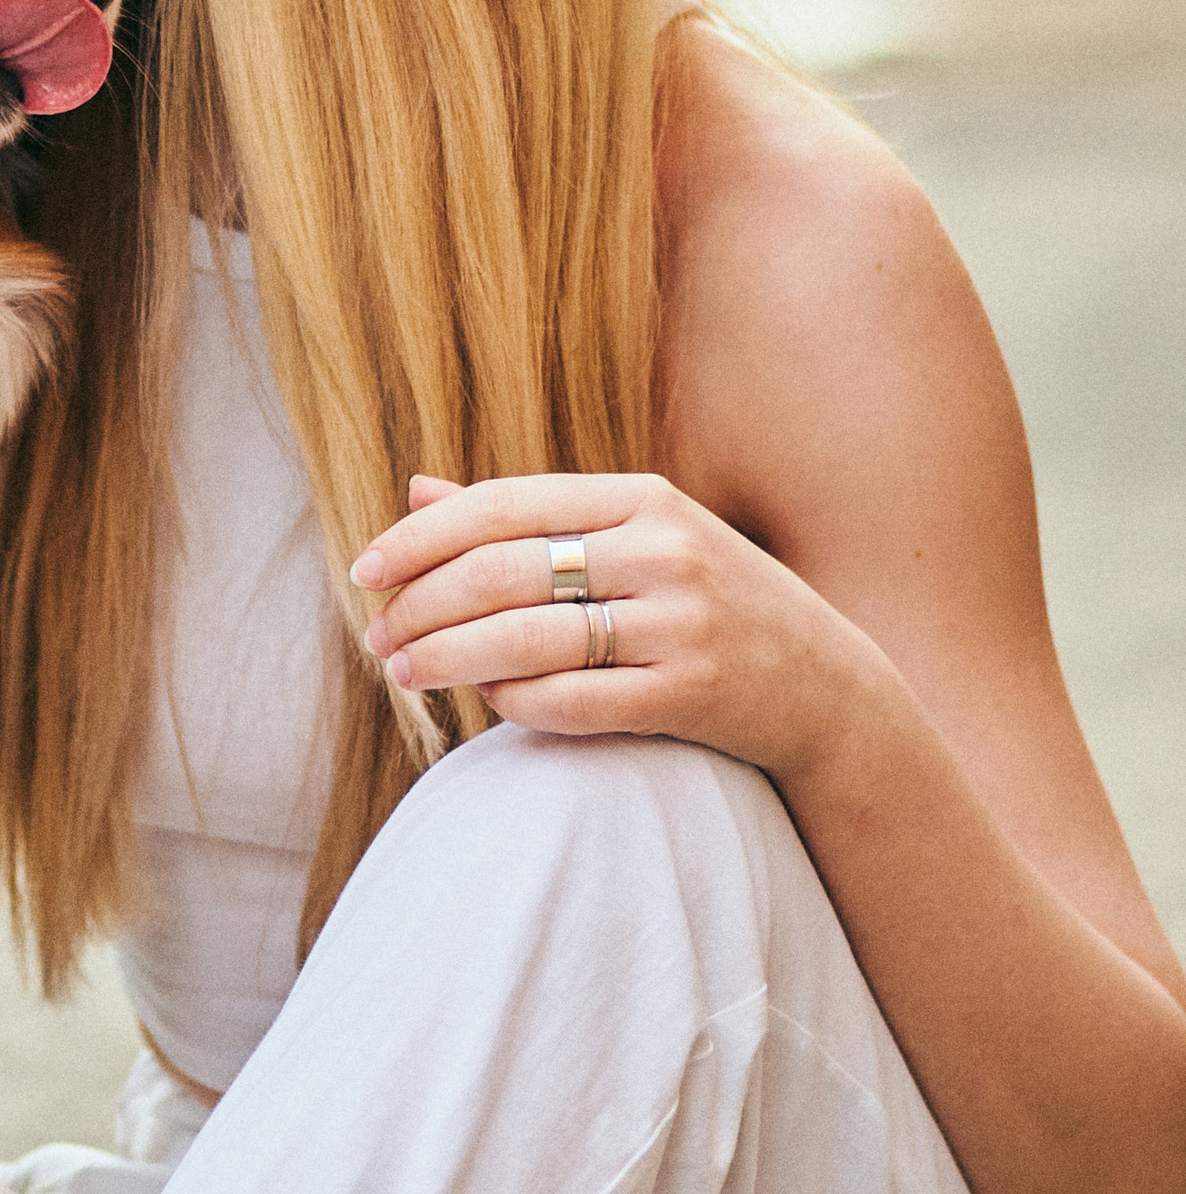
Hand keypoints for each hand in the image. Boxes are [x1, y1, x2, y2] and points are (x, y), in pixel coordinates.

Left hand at [351, 471, 878, 781]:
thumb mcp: (634, 541)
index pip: (502, 504)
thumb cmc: (706, 605)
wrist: (828, 687)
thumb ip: (530, 518)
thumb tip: (419, 489)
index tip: (365, 571)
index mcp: (642, 499)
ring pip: (526, 639)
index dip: (420, 538)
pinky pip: (571, 702)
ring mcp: (681, 623)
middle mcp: (663, 551)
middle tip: (376, 637)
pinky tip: (484, 704)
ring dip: (445, 660)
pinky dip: (513, 704)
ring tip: (402, 674)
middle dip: (420, 606)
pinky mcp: (691, 693)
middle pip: (502, 572)